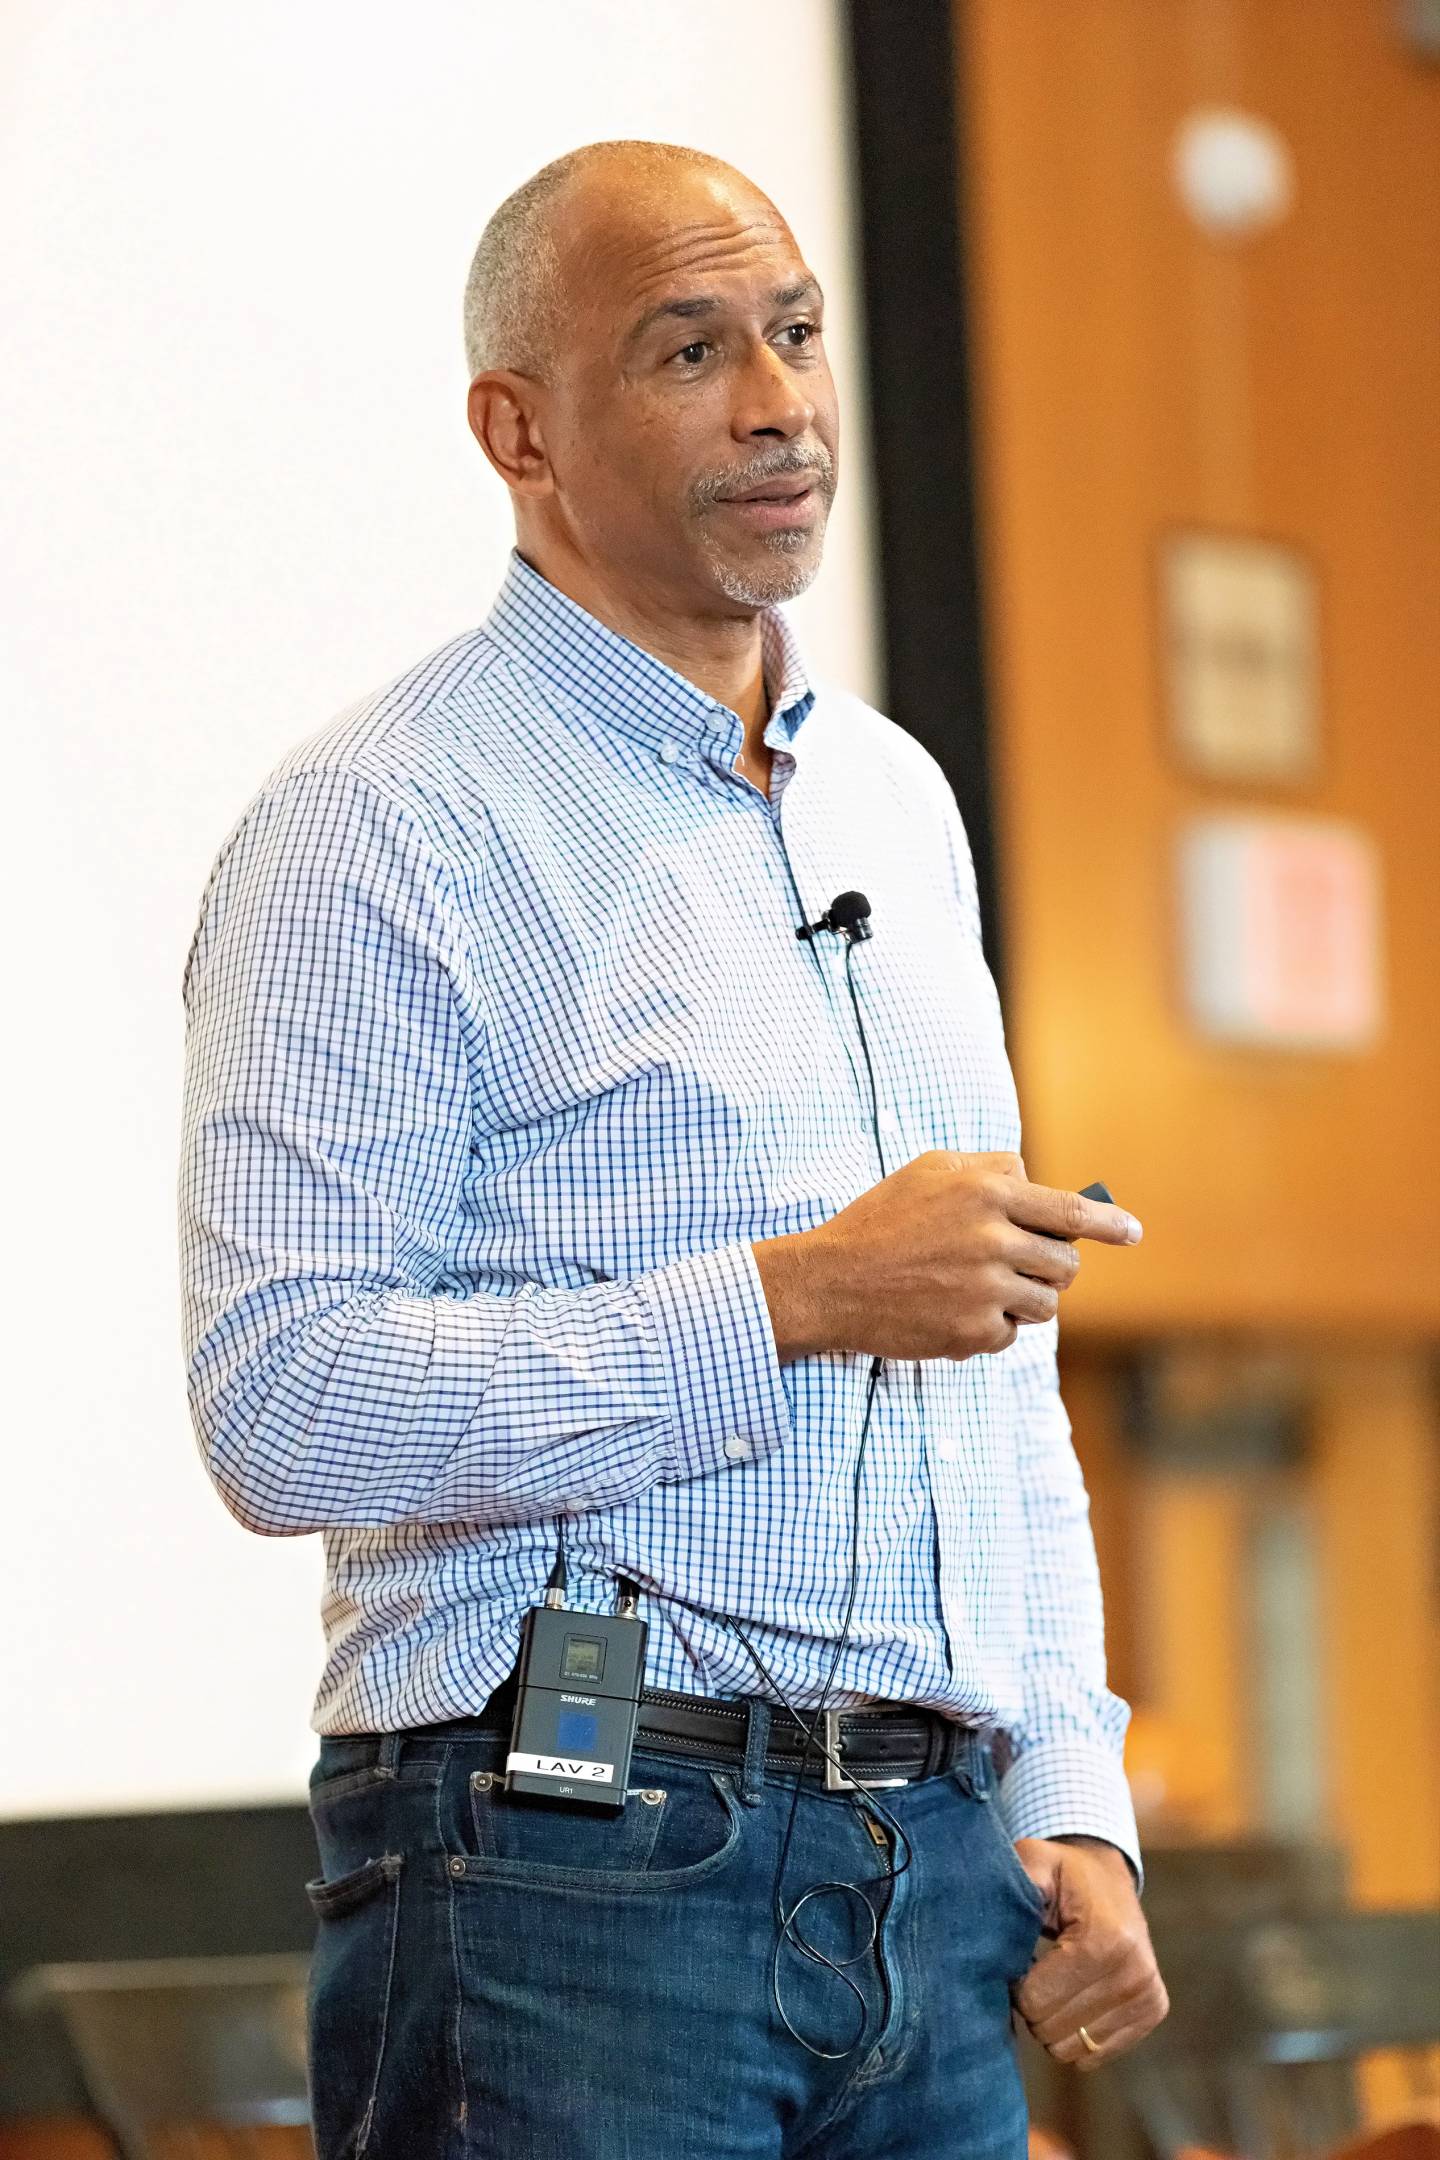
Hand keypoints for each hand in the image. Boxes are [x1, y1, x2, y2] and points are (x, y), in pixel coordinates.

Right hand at [753, 1151, 1141, 1363]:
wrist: (830, 1281)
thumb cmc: (880, 1220)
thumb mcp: (931, 1170)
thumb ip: (990, 1168)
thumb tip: (1035, 1181)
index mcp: (988, 1193)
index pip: (1072, 1212)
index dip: (1110, 1224)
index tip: (1133, 1232)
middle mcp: (994, 1240)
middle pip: (1066, 1264)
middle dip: (1052, 1266)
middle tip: (1019, 1264)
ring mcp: (986, 1291)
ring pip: (1046, 1304)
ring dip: (1025, 1299)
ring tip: (980, 1288)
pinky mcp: (973, 1333)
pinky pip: (1011, 1335)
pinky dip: (992, 1327)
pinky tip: (953, 1310)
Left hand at [1010, 1836, 1168, 2068]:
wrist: (1110, 1879)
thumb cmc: (1063, 1875)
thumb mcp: (1034, 1864)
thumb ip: (1014, 1886)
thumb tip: (995, 1923)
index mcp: (1105, 1940)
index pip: (1036, 2001)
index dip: (1016, 1985)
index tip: (1021, 1961)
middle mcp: (1135, 1974)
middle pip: (1052, 2030)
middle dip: (1033, 2006)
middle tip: (1036, 1973)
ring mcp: (1148, 1996)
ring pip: (1073, 2050)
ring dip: (1053, 2022)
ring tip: (1056, 1984)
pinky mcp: (1153, 2012)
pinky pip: (1095, 2055)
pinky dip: (1076, 2034)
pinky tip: (1076, 1999)